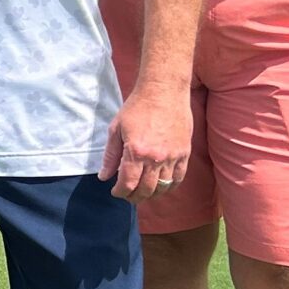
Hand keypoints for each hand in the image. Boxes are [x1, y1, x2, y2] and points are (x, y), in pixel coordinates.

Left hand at [101, 82, 191, 201]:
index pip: (128, 184)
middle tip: (128, 195)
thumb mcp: (116, 129)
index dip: (120, 192)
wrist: (164, 91)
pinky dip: (170, 186)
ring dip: (152, 194)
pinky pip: (179, 177)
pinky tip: (161, 185)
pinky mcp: (185, 152)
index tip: (116, 192)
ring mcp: (173, 156)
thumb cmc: (137, 107)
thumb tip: (103, 177)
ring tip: (144, 192)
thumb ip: (110, 156)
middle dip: (135, 197)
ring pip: (163, 187)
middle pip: (146, 190)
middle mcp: (156, 158)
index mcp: (136, 152)